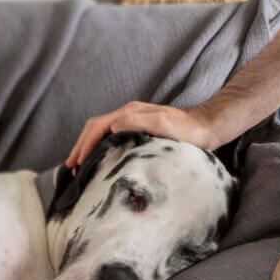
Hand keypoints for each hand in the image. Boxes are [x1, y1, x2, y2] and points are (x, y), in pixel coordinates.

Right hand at [65, 102, 218, 169]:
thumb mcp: (162, 124)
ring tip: (80, 164)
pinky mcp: (141, 130)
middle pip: (95, 128)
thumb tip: (111, 127)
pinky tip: (100, 159)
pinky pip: (112, 137)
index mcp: (130, 112)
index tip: (77, 162)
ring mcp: (135, 121)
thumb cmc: (188, 130)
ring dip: (88, 147)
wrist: (208, 128)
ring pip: (102, 132)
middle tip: (71, 167)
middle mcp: (129, 114)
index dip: (85, 145)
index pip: (98, 127)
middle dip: (80, 146)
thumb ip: (136, 122)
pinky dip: (100, 147)